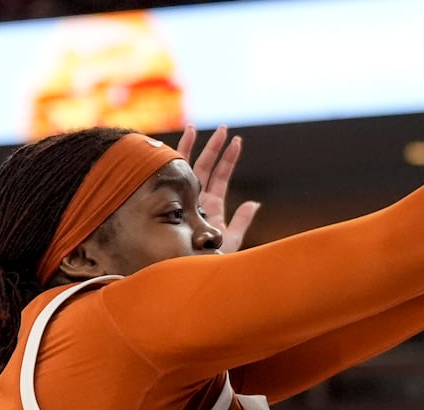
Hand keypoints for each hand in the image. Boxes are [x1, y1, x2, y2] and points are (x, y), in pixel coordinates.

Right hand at [176, 124, 261, 252]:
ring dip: (191, 148)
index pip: (221, 177)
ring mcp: (184, 198)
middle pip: (206, 167)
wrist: (187, 268)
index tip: (237, 141)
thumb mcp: (229, 241)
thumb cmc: (209, 260)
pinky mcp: (171, 201)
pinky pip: (169, 178)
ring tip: (194, 127)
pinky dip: (170, 162)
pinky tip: (169, 146)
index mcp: (212, 206)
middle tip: (223, 128)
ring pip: (187, 168)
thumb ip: (242, 221)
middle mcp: (197, 199)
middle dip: (214, 147)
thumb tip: (254, 203)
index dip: (228, 159)